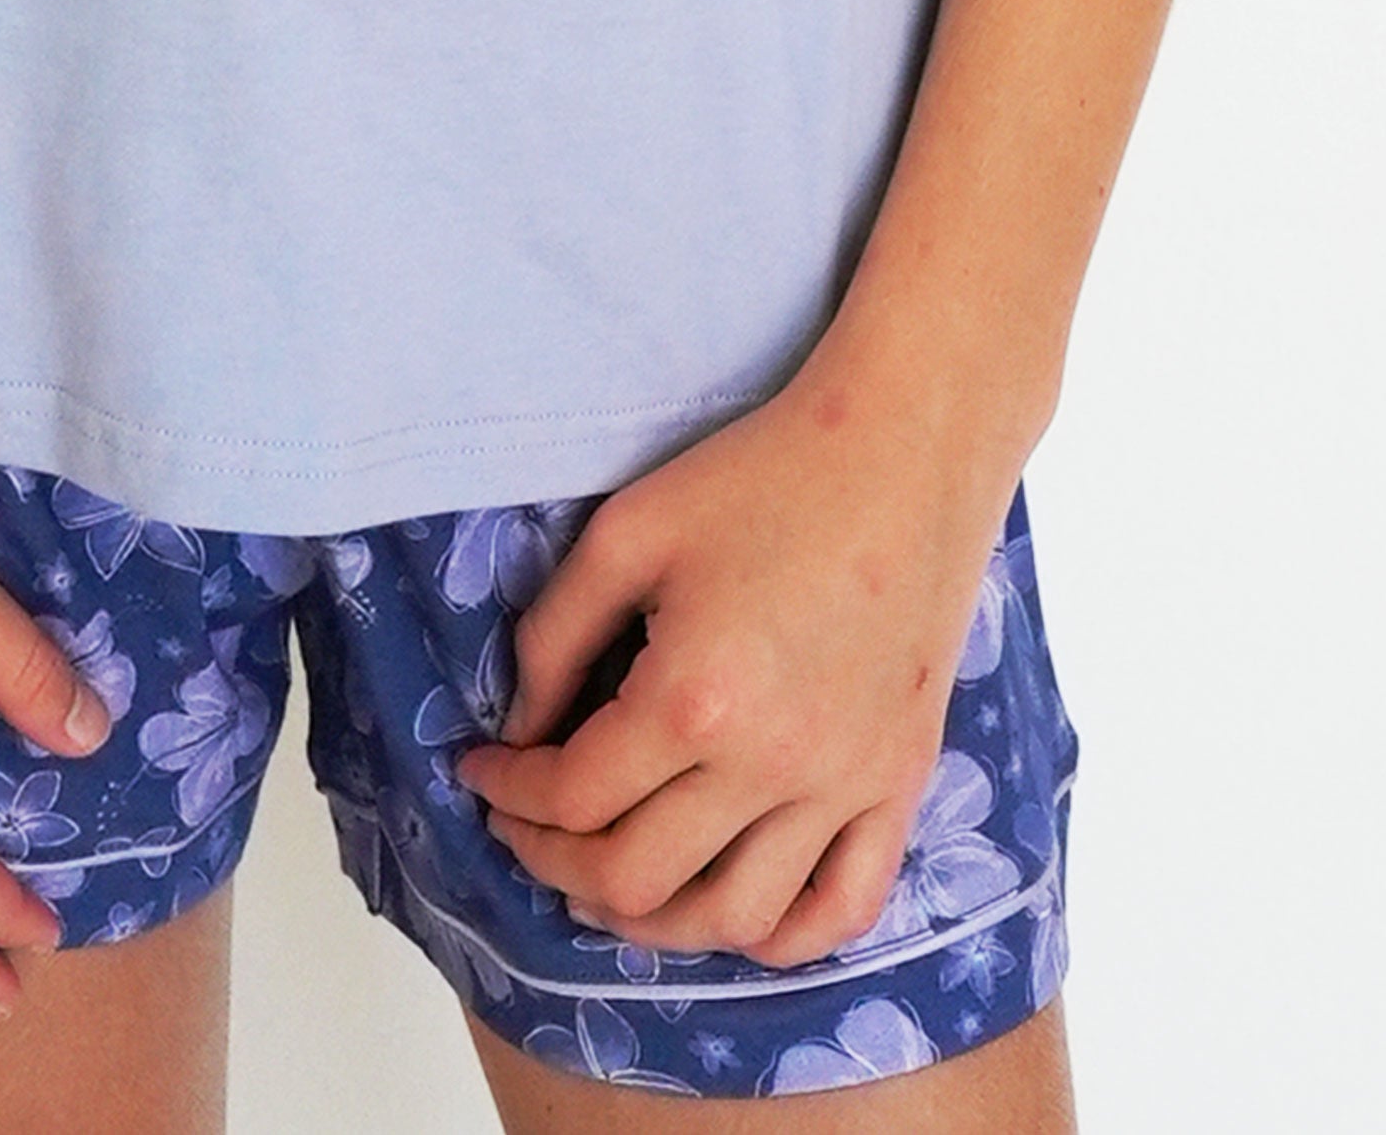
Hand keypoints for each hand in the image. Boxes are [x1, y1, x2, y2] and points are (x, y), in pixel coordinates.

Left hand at [452, 369, 1019, 966]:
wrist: (903, 450)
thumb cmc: (761, 475)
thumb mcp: (627, 532)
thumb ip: (555, 635)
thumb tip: (520, 725)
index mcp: (694, 698)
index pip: (573, 797)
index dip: (509, 795)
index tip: (482, 771)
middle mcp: (771, 765)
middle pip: (636, 878)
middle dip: (555, 864)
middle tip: (527, 826)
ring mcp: (844, 787)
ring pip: (731, 918)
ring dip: (651, 921)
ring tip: (608, 881)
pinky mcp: (897, 784)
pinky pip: (842, 909)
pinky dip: (779, 935)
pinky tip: (731, 909)